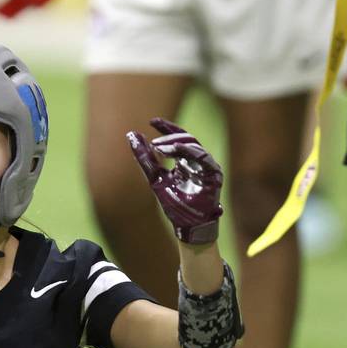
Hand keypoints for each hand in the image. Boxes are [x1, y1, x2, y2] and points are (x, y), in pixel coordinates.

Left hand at [127, 118, 223, 244]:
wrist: (188, 226)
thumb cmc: (175, 204)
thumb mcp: (155, 179)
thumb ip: (145, 158)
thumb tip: (131, 135)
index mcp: (185, 160)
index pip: (178, 137)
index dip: (167, 128)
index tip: (152, 121)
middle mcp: (198, 161)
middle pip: (187, 139)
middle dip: (170, 137)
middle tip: (154, 142)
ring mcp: (208, 167)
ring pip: (195, 147)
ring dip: (176, 144)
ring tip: (159, 147)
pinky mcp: (215, 175)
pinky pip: (204, 159)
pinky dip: (191, 153)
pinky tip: (177, 150)